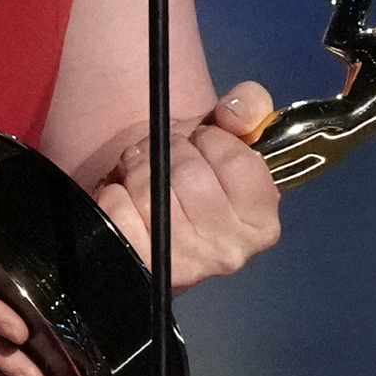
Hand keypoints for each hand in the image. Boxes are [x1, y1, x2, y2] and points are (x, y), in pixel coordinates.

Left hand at [94, 82, 281, 289]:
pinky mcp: (143, 268)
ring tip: (141, 170)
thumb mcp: (231, 134)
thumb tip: (234, 114)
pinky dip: (114, 191)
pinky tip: (124, 195)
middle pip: (189, 173)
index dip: (210, 138)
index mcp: (261, 224)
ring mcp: (186, 266)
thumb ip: (249, 108)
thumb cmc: (199, 172)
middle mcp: (229, 252)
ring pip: (152, 189)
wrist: (156, 215)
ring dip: (138, 166)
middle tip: (162, 153)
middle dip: (168, 149)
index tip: (200, 141)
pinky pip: (118, 209)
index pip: (236, 159)